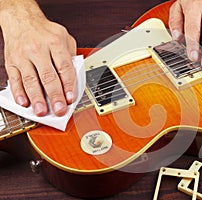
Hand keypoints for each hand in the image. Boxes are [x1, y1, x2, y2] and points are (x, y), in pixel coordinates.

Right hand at [0, 0, 76, 116]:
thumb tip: (74, 78)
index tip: (71, 98)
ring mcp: (23, 56)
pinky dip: (19, 92)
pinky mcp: (12, 62)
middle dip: (54, 95)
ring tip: (42, 111)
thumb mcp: (65, 37)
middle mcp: (38, 49)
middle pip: (48, 76)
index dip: (68, 85)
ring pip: (30, 80)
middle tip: (59, 110)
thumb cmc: (45, 31)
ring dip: (37, 98)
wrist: (22, 20)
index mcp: (55, 43)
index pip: (64, 67)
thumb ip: (71, 56)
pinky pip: (15, 79)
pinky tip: (24, 102)